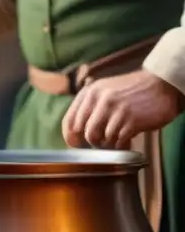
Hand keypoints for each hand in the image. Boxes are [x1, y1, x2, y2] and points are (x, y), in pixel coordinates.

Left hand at [62, 70, 184, 148]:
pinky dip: (121, 146)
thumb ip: (89, 107)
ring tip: (117, 140)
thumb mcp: (105, 91)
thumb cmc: (132, 91)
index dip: (71, 137)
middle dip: (91, 143)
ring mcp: (116, 110)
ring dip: (108, 144)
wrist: (162, 85)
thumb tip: (74, 133)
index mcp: (90, 92)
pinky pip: (117, 142)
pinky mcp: (131, 120)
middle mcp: (100, 100)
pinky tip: (127, 142)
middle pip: (84, 133)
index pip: (70, 121)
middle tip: (101, 144)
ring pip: (100, 139)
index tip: (76, 145)